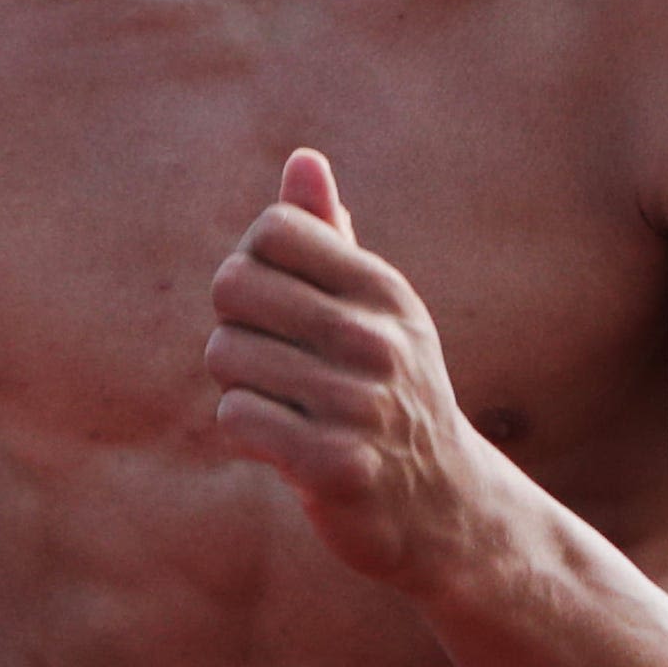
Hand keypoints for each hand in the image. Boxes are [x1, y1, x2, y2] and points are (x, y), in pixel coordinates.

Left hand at [206, 147, 501, 588]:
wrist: (442, 507)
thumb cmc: (387, 394)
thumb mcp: (374, 310)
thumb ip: (329, 236)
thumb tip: (302, 159)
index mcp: (383, 289)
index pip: (272, 229)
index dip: (253, 266)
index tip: (277, 309)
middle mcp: (376, 337)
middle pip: (234, 286)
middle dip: (234, 326)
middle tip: (273, 365)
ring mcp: (360, 402)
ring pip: (225, 355)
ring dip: (238, 387)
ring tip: (285, 408)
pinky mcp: (335, 465)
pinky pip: (235, 417)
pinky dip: (243, 432)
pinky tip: (283, 445)